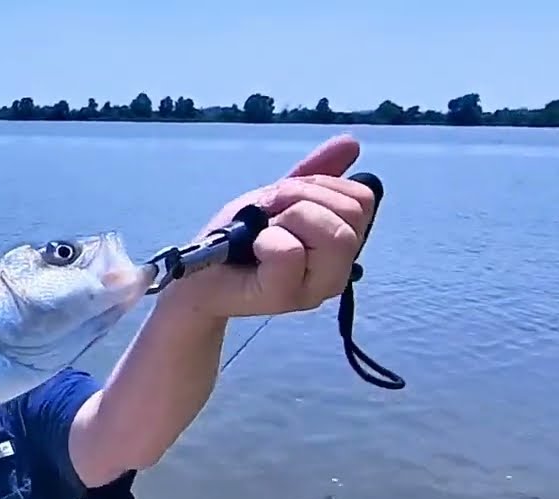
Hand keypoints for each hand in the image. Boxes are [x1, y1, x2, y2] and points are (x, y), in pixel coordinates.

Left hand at [166, 133, 376, 319]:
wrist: (196, 272)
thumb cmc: (237, 238)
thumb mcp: (277, 198)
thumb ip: (315, 175)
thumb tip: (351, 142)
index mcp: (341, 246)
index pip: (363, 198)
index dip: (322, 184)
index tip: (284, 197)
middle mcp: (337, 271)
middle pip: (352, 213)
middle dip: (301, 196)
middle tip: (266, 212)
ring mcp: (314, 289)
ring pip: (335, 233)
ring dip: (288, 216)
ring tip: (261, 230)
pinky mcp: (284, 297)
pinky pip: (291, 251)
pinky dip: (267, 239)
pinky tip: (254, 248)